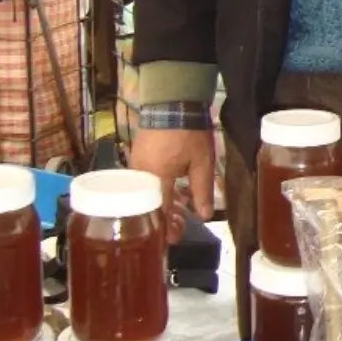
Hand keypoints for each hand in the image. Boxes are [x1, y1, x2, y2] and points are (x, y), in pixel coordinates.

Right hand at [130, 127, 215, 243]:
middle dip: (166, 218)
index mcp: (156, 179)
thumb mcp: (202, 162)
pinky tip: (175, 190)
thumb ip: (202, 190)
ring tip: (182, 209)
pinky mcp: (138, 155)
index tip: (175, 240)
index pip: (160, 212)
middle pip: (151, 205)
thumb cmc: (189, 132)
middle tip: (181, 226)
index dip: (168, 228)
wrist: (172, 100)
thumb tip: (205, 216)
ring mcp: (136, 164)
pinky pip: (147, 180)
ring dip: (164, 203)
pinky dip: (160, 188)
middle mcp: (141, 175)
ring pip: (148, 193)